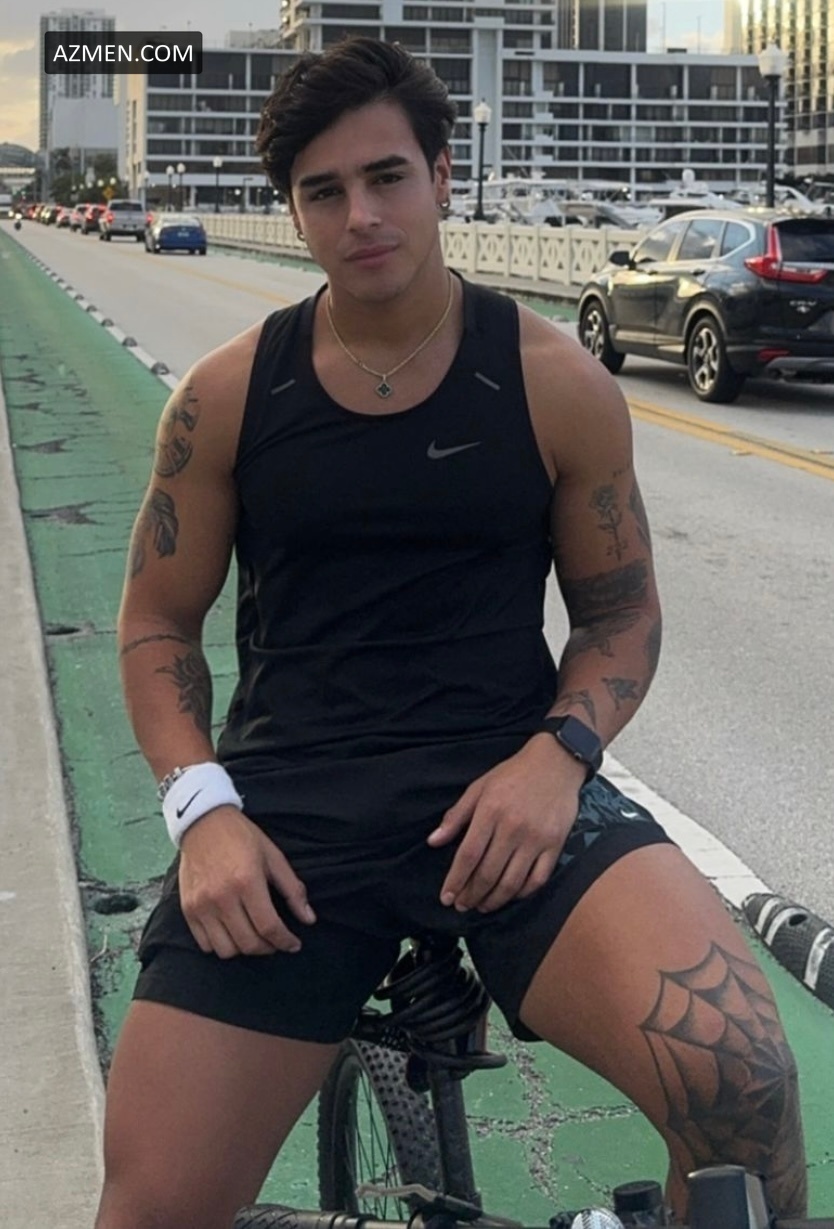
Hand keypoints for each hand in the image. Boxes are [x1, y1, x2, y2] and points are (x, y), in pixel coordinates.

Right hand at [178, 807, 315, 957]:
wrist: (203, 822)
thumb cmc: (242, 837)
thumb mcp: (274, 857)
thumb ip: (293, 889)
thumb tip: (309, 919)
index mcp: (247, 881)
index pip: (269, 927)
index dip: (285, 941)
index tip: (294, 944)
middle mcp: (222, 897)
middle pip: (249, 943)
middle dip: (268, 948)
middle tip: (276, 941)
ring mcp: (202, 905)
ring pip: (226, 950)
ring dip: (244, 949)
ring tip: (254, 937)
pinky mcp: (188, 909)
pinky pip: (205, 944)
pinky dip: (221, 945)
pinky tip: (232, 933)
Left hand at [427, 735, 586, 913]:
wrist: (556, 763)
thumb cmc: (513, 774)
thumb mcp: (479, 787)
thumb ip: (456, 816)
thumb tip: (433, 842)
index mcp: (490, 811)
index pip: (468, 855)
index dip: (455, 880)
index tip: (446, 897)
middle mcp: (513, 828)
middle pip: (488, 873)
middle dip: (471, 895)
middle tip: (462, 906)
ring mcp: (536, 839)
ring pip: (512, 882)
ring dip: (494, 900)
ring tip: (482, 906)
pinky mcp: (555, 845)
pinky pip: (538, 879)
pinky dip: (522, 893)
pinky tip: (510, 896)